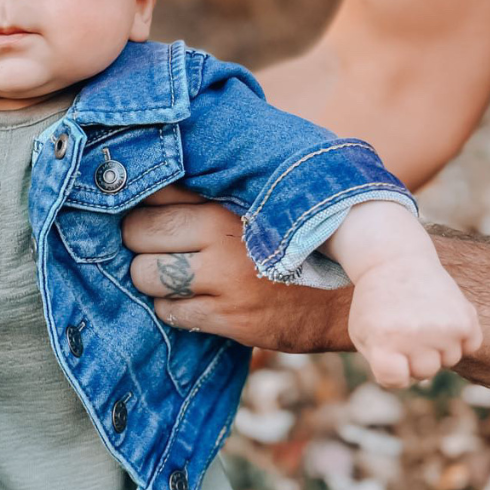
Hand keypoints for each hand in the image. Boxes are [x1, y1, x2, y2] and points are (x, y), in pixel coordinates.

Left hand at [121, 185, 352, 351]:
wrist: (351, 293)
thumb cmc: (300, 238)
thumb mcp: (265, 198)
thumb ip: (218, 186)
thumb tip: (162, 173)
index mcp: (228, 195)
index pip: (155, 189)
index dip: (145, 202)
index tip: (149, 209)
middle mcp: (221, 231)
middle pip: (139, 231)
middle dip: (140, 242)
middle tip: (157, 247)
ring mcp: (224, 277)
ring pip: (145, 274)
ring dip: (151, 278)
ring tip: (173, 275)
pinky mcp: (229, 316)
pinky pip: (169, 311)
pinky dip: (172, 308)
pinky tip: (194, 300)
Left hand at [348, 257, 482, 386]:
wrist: (394, 262)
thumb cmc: (375, 305)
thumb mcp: (362, 334)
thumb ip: (381, 365)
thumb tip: (411, 382)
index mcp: (384, 339)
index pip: (394, 380)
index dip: (391, 371)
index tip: (386, 352)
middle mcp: (415, 335)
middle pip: (424, 373)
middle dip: (413, 358)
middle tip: (403, 329)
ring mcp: (443, 327)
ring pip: (449, 360)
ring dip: (436, 346)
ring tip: (419, 319)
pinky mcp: (466, 317)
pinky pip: (470, 345)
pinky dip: (459, 336)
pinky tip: (440, 317)